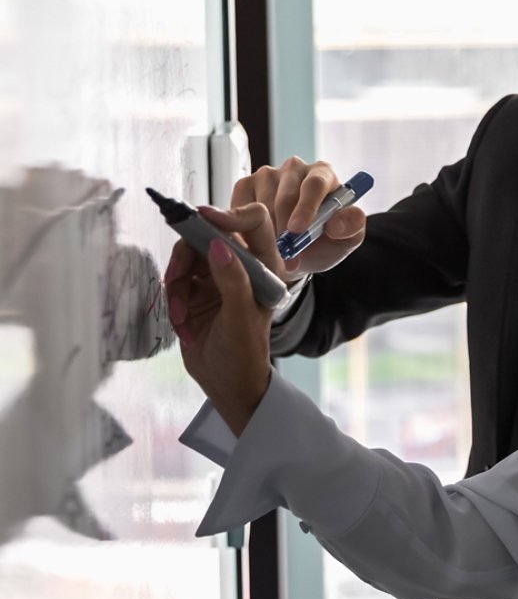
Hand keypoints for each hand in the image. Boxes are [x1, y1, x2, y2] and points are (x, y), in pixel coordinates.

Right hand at [164, 204, 276, 435]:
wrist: (227, 384)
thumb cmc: (244, 353)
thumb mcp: (241, 317)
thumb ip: (232, 280)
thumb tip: (217, 244)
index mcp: (264, 265)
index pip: (253, 221)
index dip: (228, 214)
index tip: (201, 217)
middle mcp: (241, 265)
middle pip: (207, 235)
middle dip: (186, 257)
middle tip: (175, 277)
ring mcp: (216, 277)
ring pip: (186, 258)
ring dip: (176, 286)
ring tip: (181, 315)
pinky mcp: (194, 291)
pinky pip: (175, 281)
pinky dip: (173, 301)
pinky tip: (182, 324)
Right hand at [232, 156, 366, 278]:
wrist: (297, 253)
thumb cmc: (324, 242)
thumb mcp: (346, 239)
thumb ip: (351, 227)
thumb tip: (339, 222)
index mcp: (323, 174)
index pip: (315, 184)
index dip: (306, 208)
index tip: (298, 231)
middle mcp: (295, 168)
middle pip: (285, 196)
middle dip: (285, 231)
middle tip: (286, 258)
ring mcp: (267, 174)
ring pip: (261, 204)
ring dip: (266, 234)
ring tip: (275, 254)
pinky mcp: (245, 184)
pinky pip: (241, 208)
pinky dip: (246, 230)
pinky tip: (257, 243)